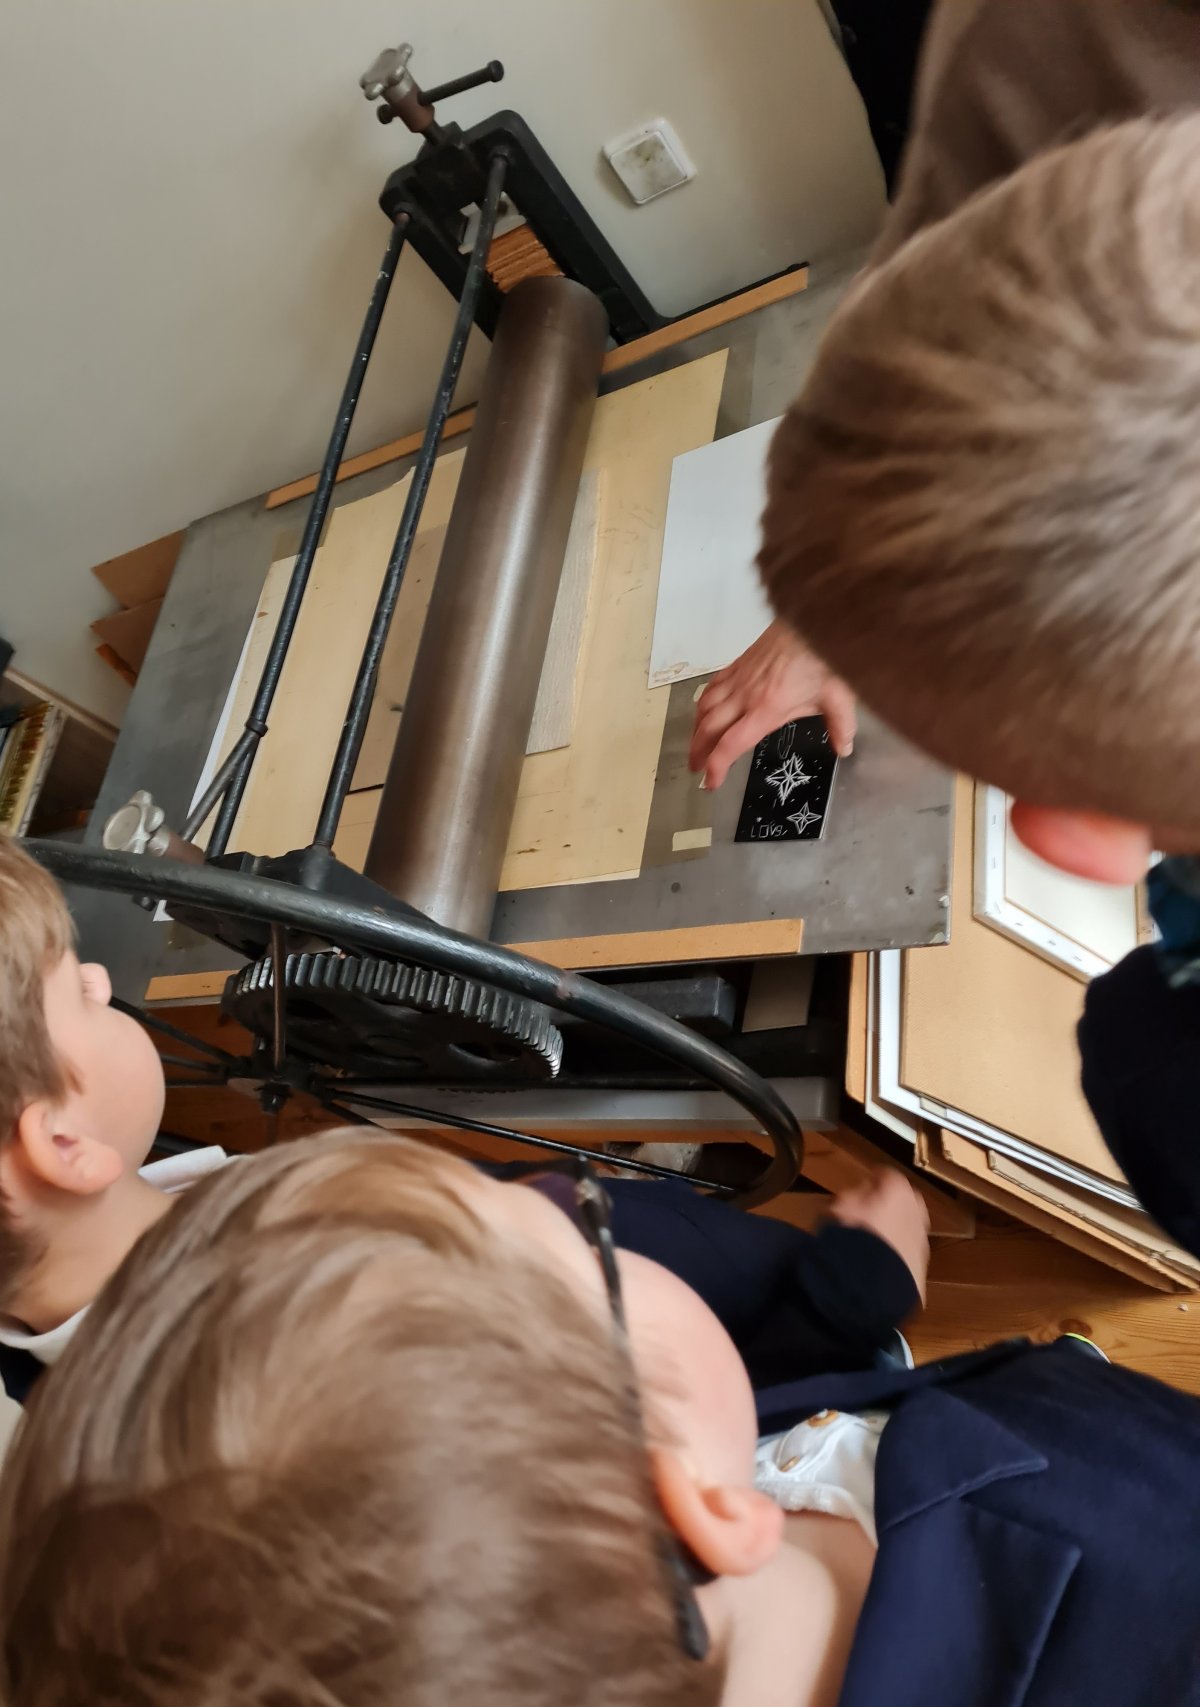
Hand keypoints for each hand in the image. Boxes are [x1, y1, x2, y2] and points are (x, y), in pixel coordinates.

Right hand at [688, 620, 856, 789]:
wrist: (809, 618)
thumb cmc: (822, 657)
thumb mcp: (839, 696)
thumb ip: (842, 727)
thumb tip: (845, 749)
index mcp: (767, 709)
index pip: (732, 744)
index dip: (717, 766)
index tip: (711, 782)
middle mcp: (745, 696)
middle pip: (710, 728)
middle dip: (698, 752)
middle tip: (695, 769)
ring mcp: (738, 679)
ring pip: (705, 707)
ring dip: (695, 730)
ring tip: (694, 745)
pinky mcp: (737, 664)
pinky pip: (711, 687)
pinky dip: (702, 703)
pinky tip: (703, 710)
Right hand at [828, 1168, 930, 1302]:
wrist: (870, 1285)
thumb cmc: (851, 1236)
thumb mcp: (840, 1207)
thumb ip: (853, 1194)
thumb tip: (862, 1191)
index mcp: (898, 1191)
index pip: (888, 1176)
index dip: (873, 1179)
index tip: (863, 1184)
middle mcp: (916, 1212)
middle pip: (905, 1201)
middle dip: (891, 1204)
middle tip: (871, 1210)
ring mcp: (921, 1241)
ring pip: (909, 1229)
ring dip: (895, 1230)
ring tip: (873, 1239)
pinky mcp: (921, 1268)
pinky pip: (907, 1254)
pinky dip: (897, 1253)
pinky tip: (880, 1262)